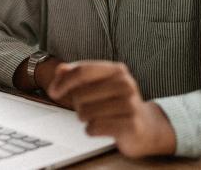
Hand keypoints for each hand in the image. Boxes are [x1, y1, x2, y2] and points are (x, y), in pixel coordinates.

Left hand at [47, 61, 175, 158]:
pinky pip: (94, 128)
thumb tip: (60, 70)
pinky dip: (92, 130)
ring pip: (85, 113)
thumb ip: (77, 75)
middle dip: (78, 105)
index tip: (53, 92)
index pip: (82, 71)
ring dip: (86, 119)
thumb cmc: (117, 104)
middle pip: (80, 95)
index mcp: (117, 70)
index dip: (64, 82)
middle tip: (91, 109)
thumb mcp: (99, 84)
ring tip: (99, 118)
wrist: (147, 127)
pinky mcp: (130, 125)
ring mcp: (130, 104)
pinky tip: (102, 128)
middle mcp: (125, 84)